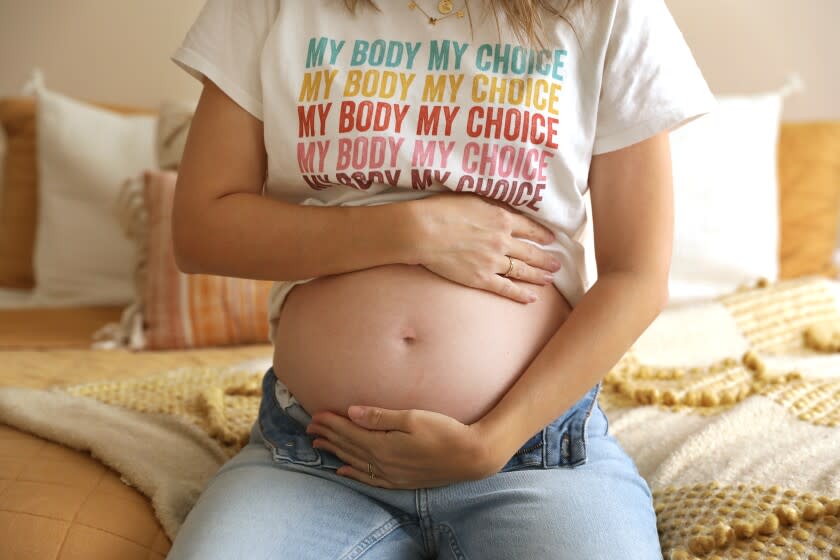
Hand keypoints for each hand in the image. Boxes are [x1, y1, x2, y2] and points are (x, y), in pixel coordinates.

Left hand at [305, 405, 496, 488]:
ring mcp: (392, 474)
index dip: (331, 423)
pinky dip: (353, 474)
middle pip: (348, 447)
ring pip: (355, 462)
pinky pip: (369, 479)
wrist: (471, 456)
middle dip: (328, 436)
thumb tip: (352, 412)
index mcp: (384, 445)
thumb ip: (380, 416)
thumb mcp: (413, 417)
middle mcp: (383, 463)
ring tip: (319, 445)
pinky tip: (343, 470)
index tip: (315, 414)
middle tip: (310, 427)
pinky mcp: (401, 481)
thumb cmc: (445, 431)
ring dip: (336, 452)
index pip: (349, 432)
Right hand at [406, 192, 562, 303]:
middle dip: (545, 258)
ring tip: (549, 279)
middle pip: (530, 252)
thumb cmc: (441, 210)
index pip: (529, 228)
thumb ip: (490, 206)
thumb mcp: (472, 198)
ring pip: (522, 271)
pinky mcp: (481, 278)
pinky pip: (506, 288)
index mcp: (502, 219)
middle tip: (557, 264)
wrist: (423, 231)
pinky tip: (531, 298)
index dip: (542, 234)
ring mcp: (493, 261)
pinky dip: (520, 294)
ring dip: (538, 275)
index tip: (551, 239)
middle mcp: (502, 241)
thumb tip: (501, 210)